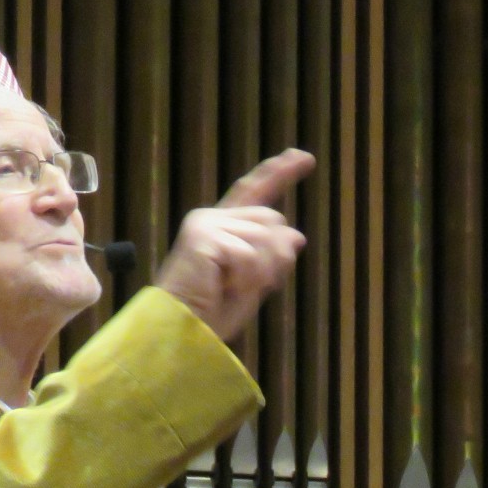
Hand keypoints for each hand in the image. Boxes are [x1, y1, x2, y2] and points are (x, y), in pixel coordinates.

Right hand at [154, 149, 314, 339]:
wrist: (182, 330)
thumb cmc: (212, 312)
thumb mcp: (254, 284)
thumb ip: (273, 258)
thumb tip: (296, 235)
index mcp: (223, 227)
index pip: (256, 193)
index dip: (280, 173)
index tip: (304, 157)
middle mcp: (212, 218)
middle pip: (274, 221)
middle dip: (275, 258)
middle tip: (247, 284)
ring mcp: (206, 224)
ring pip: (267, 237)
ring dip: (260, 271)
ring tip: (231, 286)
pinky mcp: (203, 237)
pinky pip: (250, 254)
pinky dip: (247, 278)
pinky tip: (223, 286)